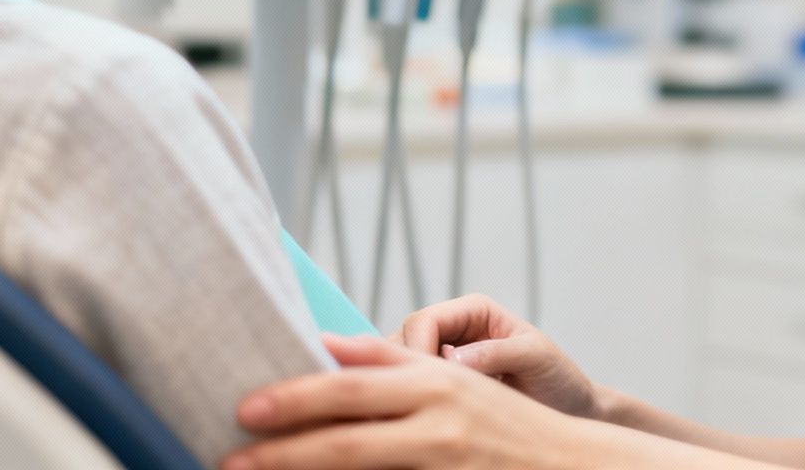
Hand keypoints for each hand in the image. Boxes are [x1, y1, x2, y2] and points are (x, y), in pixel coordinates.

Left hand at [224, 335, 584, 469]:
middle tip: (231, 455)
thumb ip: (388, 361)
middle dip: (284, 447)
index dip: (296, 396)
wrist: (573, 467)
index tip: (245, 404)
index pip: (352, 387)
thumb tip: (322, 345)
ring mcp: (446, 466)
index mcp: (434, 383)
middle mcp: (440, 423)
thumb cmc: (501, 421)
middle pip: (348, 436)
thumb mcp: (452, 379)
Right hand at [394, 294, 600, 419]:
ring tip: (421, 414)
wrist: (570, 409)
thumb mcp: (536, 358)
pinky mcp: (439, 386)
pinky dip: (409, 403)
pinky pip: (410, 389)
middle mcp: (453, 330)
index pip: (424, 321)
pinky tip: (424, 419)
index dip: (416, 350)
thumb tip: (452, 359)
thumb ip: (497, 352)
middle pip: (402, 342)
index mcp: (474, 312)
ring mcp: (443, 359)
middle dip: (402, 371)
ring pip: (398, 367)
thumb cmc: (559, 378)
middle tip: (415, 405)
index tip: (424, 384)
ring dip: (403, 387)